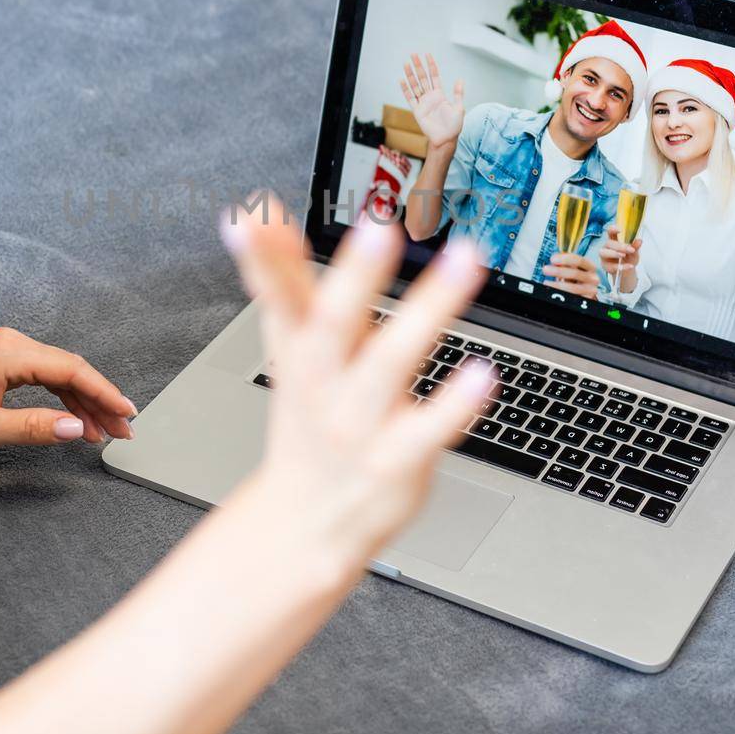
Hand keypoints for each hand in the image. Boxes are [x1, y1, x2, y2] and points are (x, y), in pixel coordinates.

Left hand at [0, 329, 136, 450]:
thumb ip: (32, 428)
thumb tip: (75, 428)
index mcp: (9, 353)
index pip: (71, 370)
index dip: (104, 393)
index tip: (126, 414)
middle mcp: (12, 342)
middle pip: (71, 369)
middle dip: (100, 399)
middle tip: (123, 429)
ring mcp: (6, 347)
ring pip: (59, 372)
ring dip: (83, 400)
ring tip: (104, 430)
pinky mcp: (1, 358)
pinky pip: (42, 374)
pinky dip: (62, 396)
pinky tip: (73, 418)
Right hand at [222, 195, 492, 563]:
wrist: (306, 524)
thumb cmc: (308, 419)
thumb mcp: (288, 347)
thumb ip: (278, 277)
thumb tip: (251, 210)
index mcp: (297, 348)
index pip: (276, 295)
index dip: (264, 255)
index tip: (256, 212)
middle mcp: (323, 382)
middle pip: (333, 322)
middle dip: (354, 274)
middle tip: (378, 225)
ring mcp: (358, 423)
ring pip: (391, 363)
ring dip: (428, 310)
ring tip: (464, 259)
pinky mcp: (397, 459)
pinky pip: (428, 429)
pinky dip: (455, 403)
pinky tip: (483, 373)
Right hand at [399, 52, 464, 151]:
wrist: (445, 139)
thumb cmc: (454, 126)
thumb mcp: (459, 108)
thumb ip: (458, 94)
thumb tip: (460, 79)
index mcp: (440, 95)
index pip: (434, 76)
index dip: (431, 65)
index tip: (428, 55)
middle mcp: (430, 97)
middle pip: (422, 78)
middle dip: (418, 66)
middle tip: (413, 55)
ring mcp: (423, 103)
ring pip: (415, 85)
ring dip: (410, 75)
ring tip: (406, 64)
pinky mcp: (417, 111)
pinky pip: (410, 98)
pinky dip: (405, 90)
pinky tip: (402, 80)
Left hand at [542, 252, 600, 298]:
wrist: (583, 293)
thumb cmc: (576, 279)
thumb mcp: (572, 269)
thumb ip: (565, 263)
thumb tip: (554, 259)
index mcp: (590, 267)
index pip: (579, 260)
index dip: (565, 259)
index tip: (552, 259)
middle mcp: (592, 278)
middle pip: (575, 273)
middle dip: (558, 271)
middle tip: (545, 269)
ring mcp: (591, 290)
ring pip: (572, 288)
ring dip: (556, 285)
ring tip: (546, 282)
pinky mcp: (586, 299)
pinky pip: (572, 297)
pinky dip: (560, 293)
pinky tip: (552, 290)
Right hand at [597, 225, 641, 293]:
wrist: (627, 271)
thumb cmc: (629, 258)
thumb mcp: (634, 252)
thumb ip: (635, 246)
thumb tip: (639, 240)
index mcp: (613, 240)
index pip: (610, 231)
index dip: (613, 229)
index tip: (620, 230)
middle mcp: (607, 247)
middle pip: (609, 243)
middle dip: (619, 246)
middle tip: (630, 249)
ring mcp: (604, 257)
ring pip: (604, 253)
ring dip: (614, 253)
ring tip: (623, 255)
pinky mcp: (605, 266)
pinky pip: (611, 266)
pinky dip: (621, 266)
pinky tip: (629, 266)